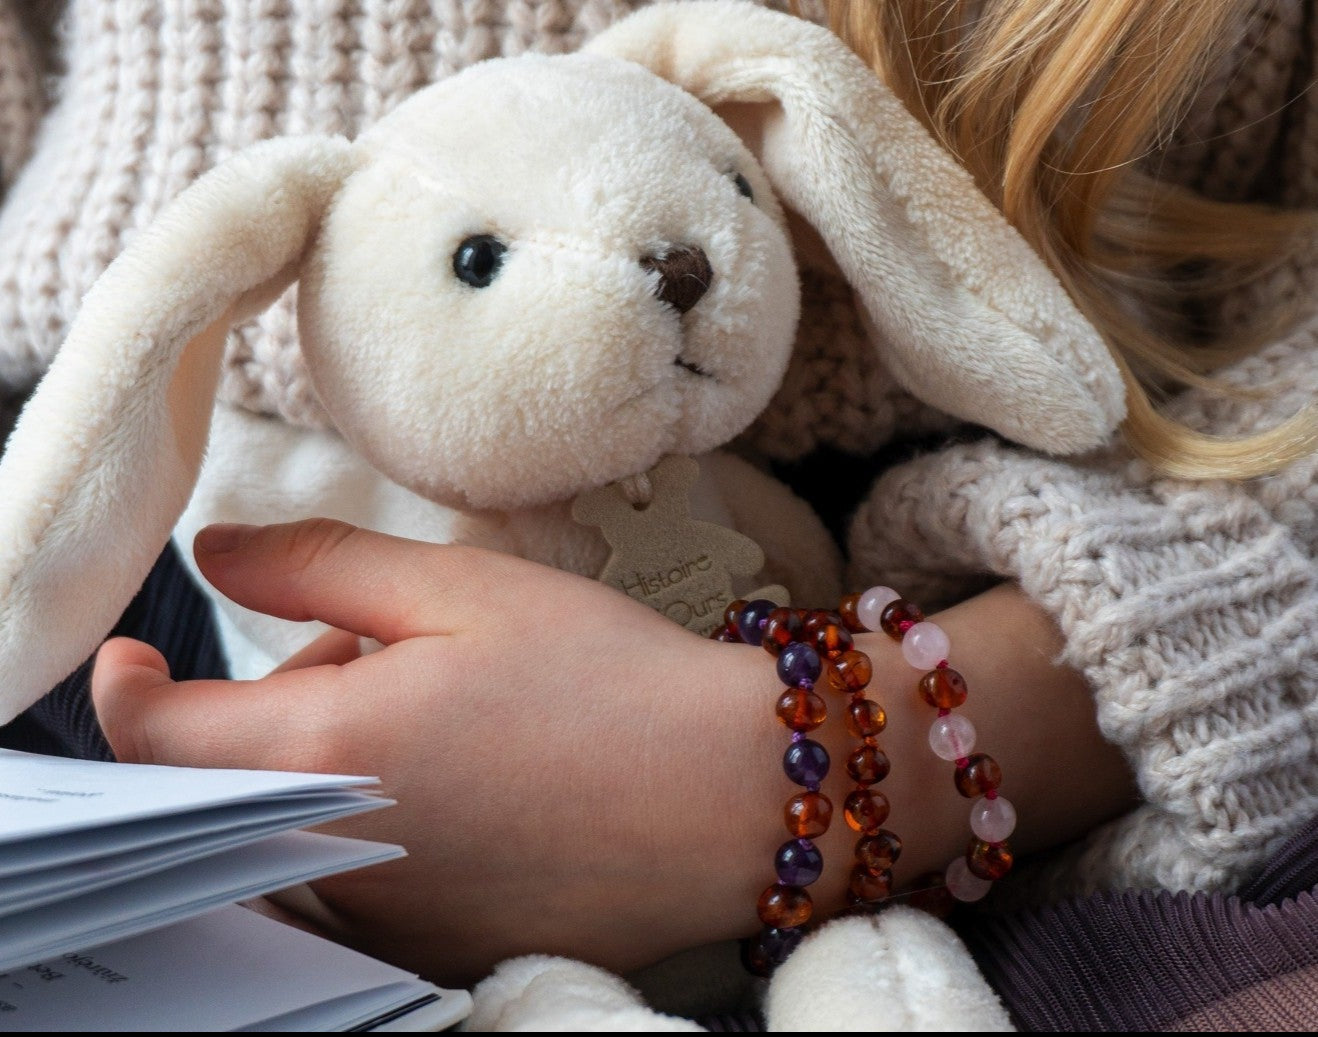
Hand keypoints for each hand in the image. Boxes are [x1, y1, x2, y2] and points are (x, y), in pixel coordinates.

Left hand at [92, 520, 787, 983]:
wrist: (735, 795)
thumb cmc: (607, 682)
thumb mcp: (459, 588)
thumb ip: (316, 566)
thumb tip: (217, 554)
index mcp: (328, 755)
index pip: (154, 739)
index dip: (128, 688)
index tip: (137, 654)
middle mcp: (339, 861)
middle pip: (234, 779)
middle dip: (269, 699)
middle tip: (368, 640)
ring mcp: (388, 920)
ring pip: (297, 828)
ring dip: (327, 758)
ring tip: (438, 702)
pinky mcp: (436, 946)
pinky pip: (359, 879)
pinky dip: (375, 819)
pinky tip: (470, 776)